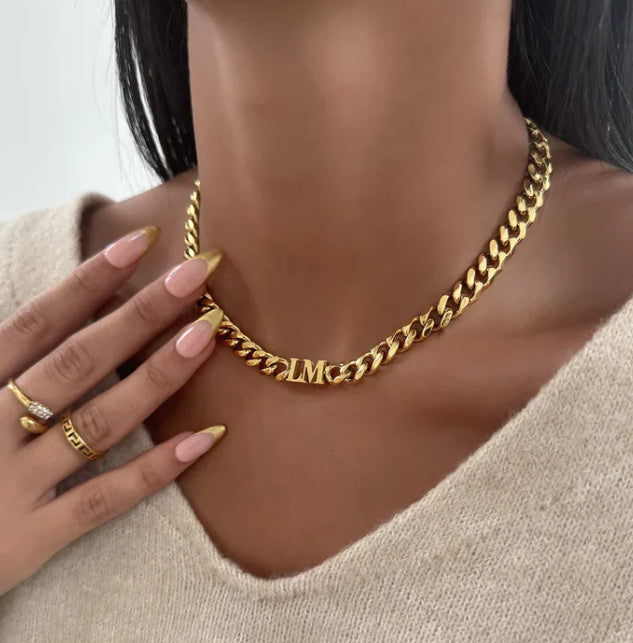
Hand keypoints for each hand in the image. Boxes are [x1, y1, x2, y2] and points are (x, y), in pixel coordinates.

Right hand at [0, 226, 225, 594]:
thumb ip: (3, 358)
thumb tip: (56, 311)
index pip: (39, 321)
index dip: (90, 279)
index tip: (141, 242)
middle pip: (78, 361)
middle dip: (140, 314)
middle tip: (196, 274)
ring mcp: (11, 484)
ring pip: (97, 422)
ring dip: (155, 377)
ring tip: (206, 336)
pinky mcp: (29, 539)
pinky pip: (102, 500)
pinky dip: (154, 470)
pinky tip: (207, 437)